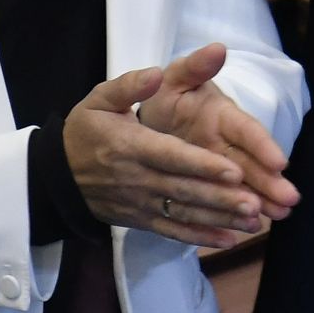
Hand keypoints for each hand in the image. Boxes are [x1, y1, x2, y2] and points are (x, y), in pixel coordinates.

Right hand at [64, 48, 284, 249]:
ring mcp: (140, 204)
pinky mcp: (141, 220)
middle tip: (256, 201)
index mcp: (131, 146)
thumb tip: (156, 74)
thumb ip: (129, 86)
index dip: (202, 165)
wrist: (57, 178)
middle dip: (220, 197)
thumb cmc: (84, 132)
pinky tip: (229, 239)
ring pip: (184, 213)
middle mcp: (138, 179)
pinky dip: (201, 237)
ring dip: (219, 218)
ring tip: (253, 220)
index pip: (171, 157)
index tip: (234, 170)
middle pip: (184, 189)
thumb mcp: (98, 100)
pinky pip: (173, 231)